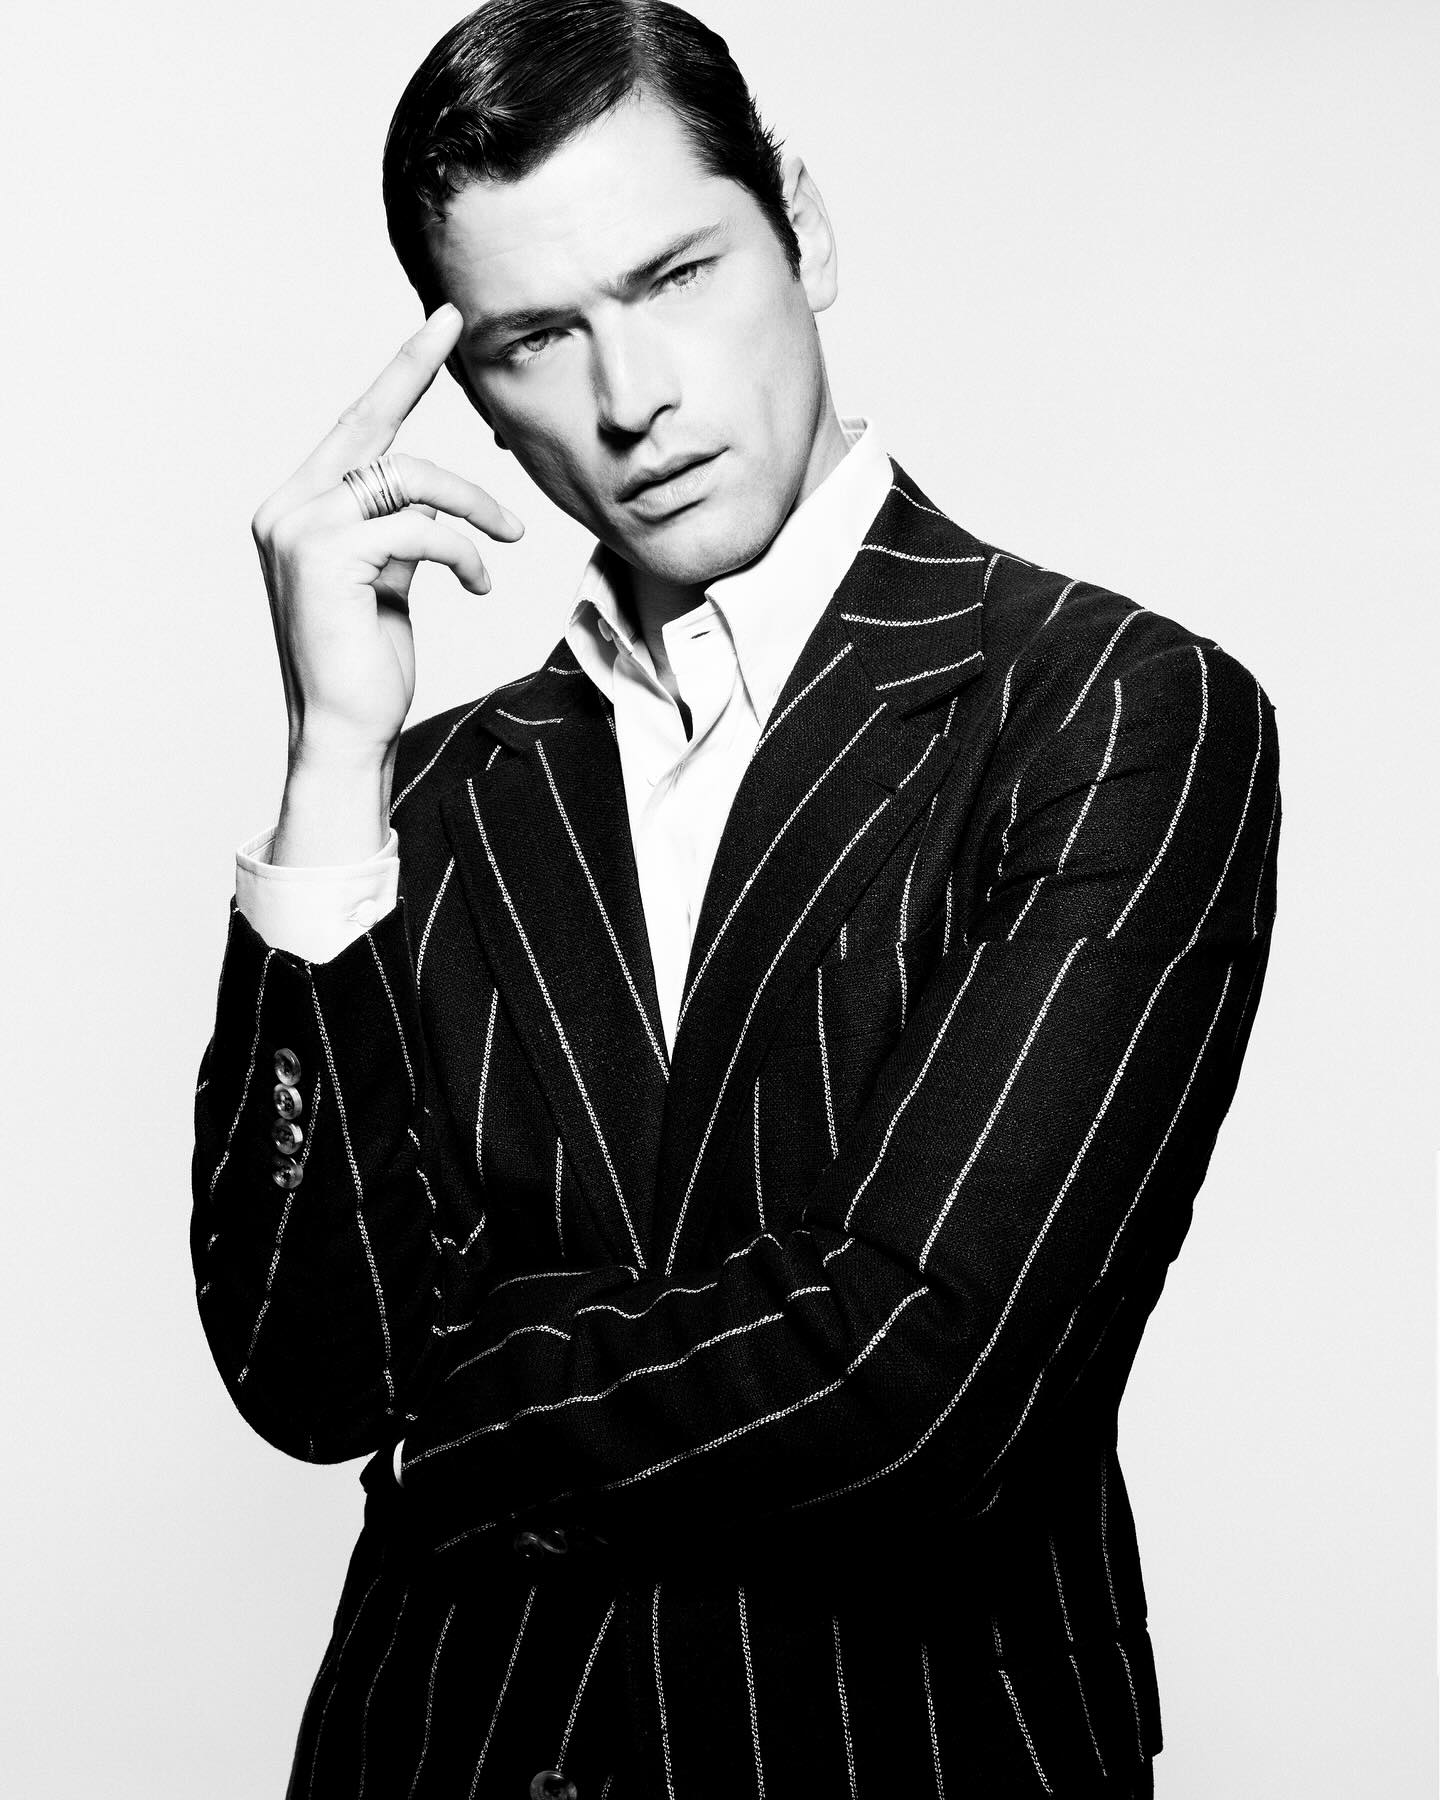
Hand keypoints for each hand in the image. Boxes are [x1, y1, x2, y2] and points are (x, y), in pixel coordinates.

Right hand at [251, 302, 523, 783]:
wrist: (345, 733)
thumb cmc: (367, 667)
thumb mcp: (385, 585)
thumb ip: (394, 533)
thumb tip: (427, 503)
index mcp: (299, 509)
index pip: (356, 427)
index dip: (398, 372)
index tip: (438, 324)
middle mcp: (287, 508)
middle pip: (371, 425)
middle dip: (414, 368)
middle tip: (457, 329)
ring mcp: (299, 528)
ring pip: (408, 477)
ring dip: (473, 506)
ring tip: (505, 541)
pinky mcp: (325, 555)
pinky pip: (419, 527)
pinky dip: (463, 550)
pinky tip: (477, 583)